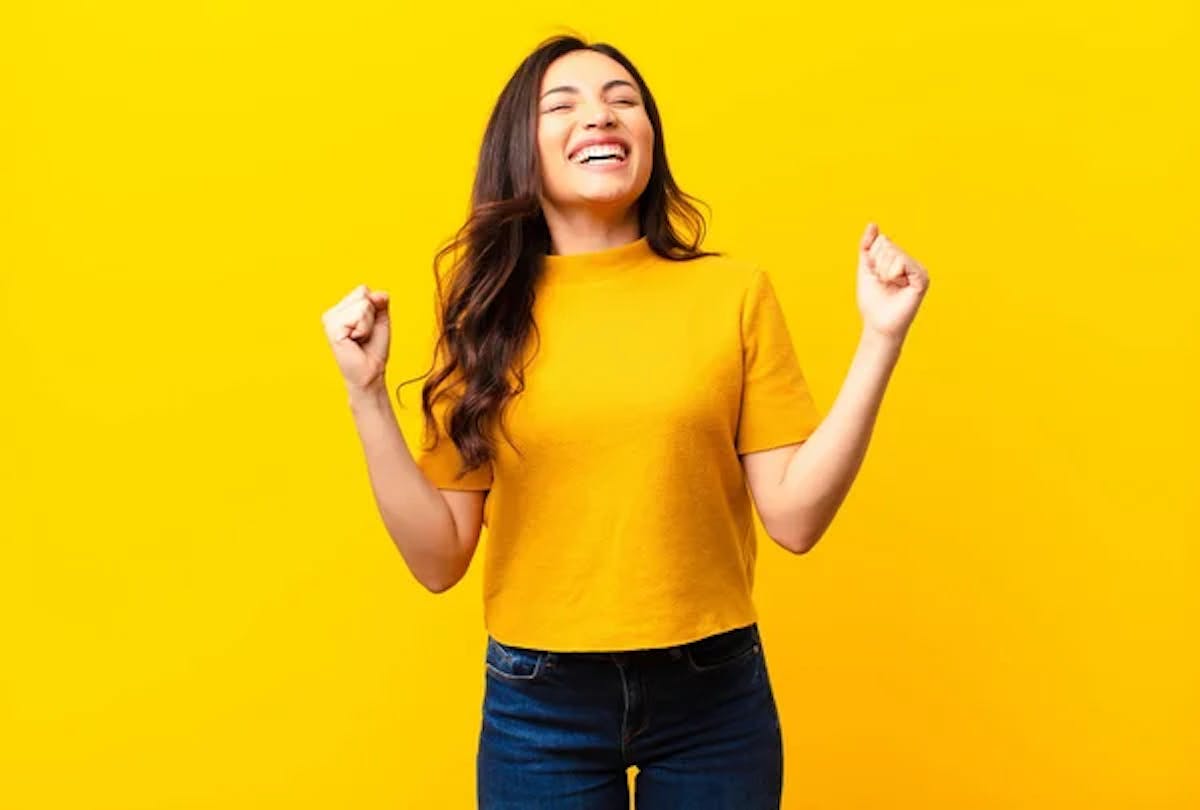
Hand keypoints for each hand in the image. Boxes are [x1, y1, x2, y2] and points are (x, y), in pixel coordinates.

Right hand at [321, 284, 390, 390]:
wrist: (370, 372)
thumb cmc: (373, 349)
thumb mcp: (380, 320)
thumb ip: (380, 302)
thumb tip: (380, 293)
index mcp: (340, 309)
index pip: (363, 290)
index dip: (374, 308)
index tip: (367, 327)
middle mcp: (332, 313)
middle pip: (363, 294)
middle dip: (371, 315)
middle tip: (364, 334)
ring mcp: (330, 320)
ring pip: (363, 304)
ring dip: (368, 324)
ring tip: (359, 338)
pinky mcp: (333, 328)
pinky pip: (359, 316)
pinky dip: (364, 329)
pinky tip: (355, 340)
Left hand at [856, 222, 929, 341]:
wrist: (878, 324)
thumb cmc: (873, 300)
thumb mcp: (866, 268)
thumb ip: (867, 246)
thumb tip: (873, 224)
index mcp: (899, 259)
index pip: (882, 241)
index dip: (872, 259)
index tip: (877, 277)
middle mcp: (911, 262)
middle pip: (887, 244)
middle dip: (877, 265)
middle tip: (884, 283)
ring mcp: (918, 269)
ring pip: (893, 252)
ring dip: (884, 271)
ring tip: (890, 285)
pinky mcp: (922, 278)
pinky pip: (902, 262)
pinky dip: (892, 274)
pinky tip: (897, 285)